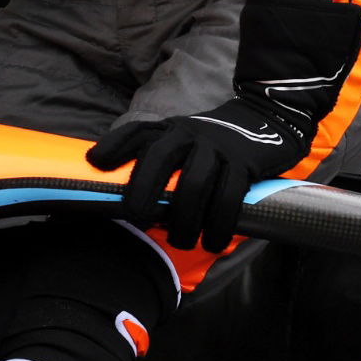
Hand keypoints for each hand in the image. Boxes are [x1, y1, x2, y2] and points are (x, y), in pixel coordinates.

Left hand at [86, 99, 312, 251]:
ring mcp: (217, 147)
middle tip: (136, 217)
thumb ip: (160, 158)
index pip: (137, 132)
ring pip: (195, 183)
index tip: (95, 163)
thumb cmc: (213, 143)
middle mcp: (189, 134)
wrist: (265, 119)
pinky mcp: (244, 163)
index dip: (114, 145)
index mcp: (170, 129)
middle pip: (159, 157)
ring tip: (181, 241)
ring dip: (185, 218)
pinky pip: (230, 196)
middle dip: (143, 188)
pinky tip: (214, 242)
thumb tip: (129, 199)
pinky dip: (220, 224)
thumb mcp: (183, 140)